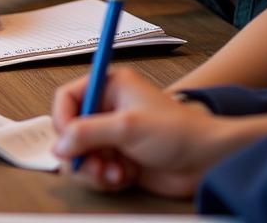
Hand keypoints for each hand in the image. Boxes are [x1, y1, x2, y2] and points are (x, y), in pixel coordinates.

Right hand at [51, 67, 213, 196]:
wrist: (207, 161)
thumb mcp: (128, 127)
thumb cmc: (178, 132)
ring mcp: (113, 136)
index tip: (65, 142)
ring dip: (93, 169)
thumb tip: (59, 144)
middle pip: (71, 131)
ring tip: (112, 174)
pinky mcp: (120, 158)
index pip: (67, 98)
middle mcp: (107, 110)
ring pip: (82, 154)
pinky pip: (97, 170)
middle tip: (92, 166)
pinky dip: (106, 178)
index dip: (61, 120)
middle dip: (80, 152)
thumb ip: (89, 133)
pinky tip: (123, 177)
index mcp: (109, 87)